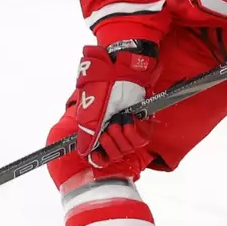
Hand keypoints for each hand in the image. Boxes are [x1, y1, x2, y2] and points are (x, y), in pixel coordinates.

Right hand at [72, 40, 160, 167]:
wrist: (123, 68)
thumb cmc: (103, 84)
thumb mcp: (90, 110)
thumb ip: (87, 133)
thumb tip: (84, 152)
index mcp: (97, 128)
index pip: (100, 156)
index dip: (100, 158)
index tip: (99, 154)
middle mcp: (113, 130)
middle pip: (115, 154)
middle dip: (113, 142)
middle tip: (112, 126)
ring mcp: (128, 126)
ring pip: (128, 148)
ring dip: (124, 134)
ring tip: (121, 118)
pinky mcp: (142, 122)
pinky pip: (142, 139)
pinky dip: (136, 130)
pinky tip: (132, 119)